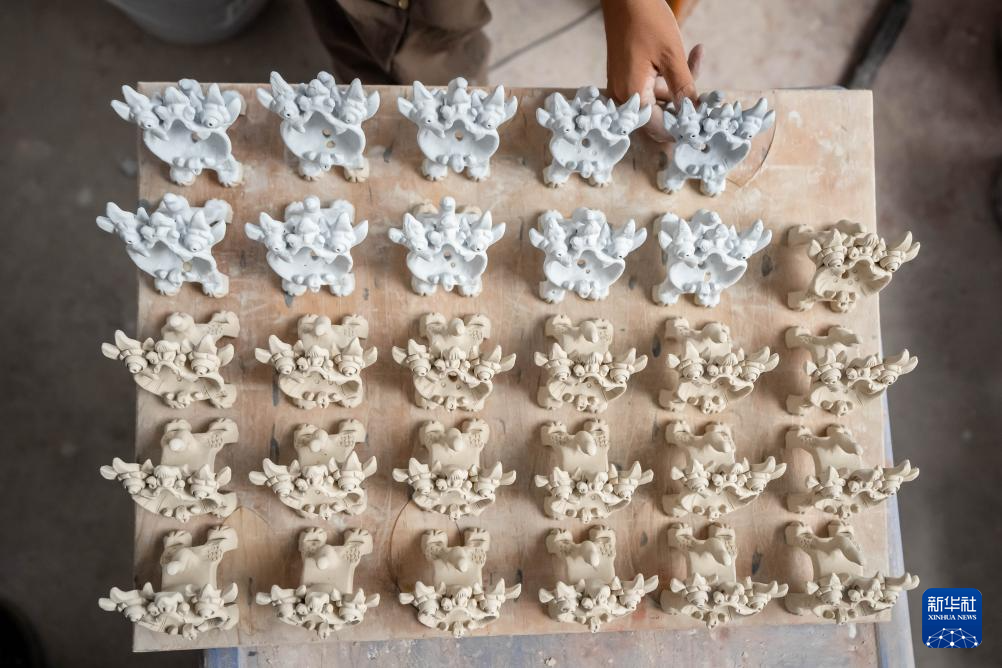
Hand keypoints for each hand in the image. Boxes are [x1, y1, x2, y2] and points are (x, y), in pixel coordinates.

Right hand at [602, 0, 702, 141]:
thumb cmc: (647, 22)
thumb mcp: (672, 56)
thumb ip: (683, 89)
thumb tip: (694, 116)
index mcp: (632, 95)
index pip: (658, 128)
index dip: (681, 129)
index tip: (703, 124)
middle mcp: (623, 96)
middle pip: (658, 116)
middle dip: (684, 107)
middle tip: (707, 95)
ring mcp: (624, 86)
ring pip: (658, 99)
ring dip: (680, 86)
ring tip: (697, 56)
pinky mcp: (628, 76)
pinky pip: (652, 86)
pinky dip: (670, 76)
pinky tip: (692, 54)